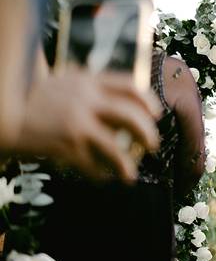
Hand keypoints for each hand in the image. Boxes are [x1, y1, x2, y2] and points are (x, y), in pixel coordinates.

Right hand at [17, 70, 160, 181]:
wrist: (2, 113)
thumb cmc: (31, 99)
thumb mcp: (62, 82)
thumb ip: (88, 87)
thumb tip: (117, 98)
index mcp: (87, 81)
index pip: (129, 85)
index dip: (148, 100)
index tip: (156, 113)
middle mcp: (85, 100)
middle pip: (130, 115)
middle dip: (147, 133)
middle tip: (153, 145)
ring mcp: (76, 124)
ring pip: (115, 147)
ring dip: (127, 164)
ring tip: (131, 175)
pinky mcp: (65, 146)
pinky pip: (92, 165)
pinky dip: (101, 174)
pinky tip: (105, 179)